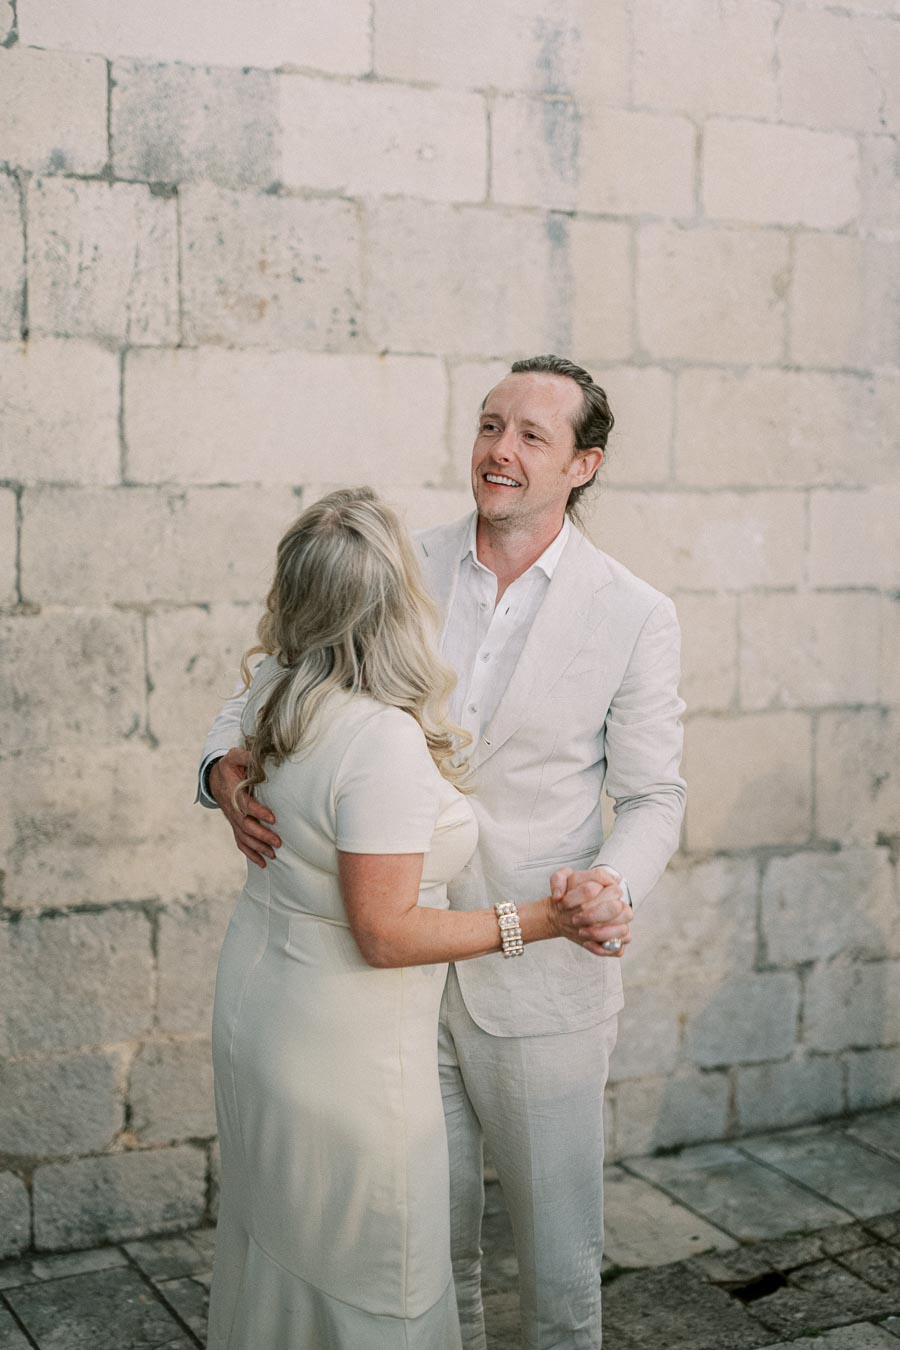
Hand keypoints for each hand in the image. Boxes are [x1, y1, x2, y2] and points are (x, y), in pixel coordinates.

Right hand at [209, 748, 280, 868]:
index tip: (272, 818)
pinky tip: (262, 863)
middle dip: (261, 835)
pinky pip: (240, 842)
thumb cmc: (229, 766)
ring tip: (273, 854)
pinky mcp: (235, 825)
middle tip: (277, 842)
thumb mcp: (234, 756)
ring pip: (243, 837)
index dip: (257, 812)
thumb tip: (260, 757)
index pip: (244, 805)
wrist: (215, 778)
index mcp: (232, 792)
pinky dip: (250, 853)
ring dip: (258, 847)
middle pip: (245, 826)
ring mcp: (232, 819)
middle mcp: (231, 809)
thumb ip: (246, 757)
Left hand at [549, 866, 631, 957]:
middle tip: (576, 918)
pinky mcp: (614, 943)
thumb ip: (558, 880)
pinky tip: (586, 943)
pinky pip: (617, 950)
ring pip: (623, 931)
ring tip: (581, 932)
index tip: (572, 903)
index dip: (594, 897)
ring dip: (600, 933)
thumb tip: (559, 895)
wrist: (562, 912)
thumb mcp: (560, 880)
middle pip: (619, 909)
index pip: (614, 890)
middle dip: (595, 915)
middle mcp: (619, 907)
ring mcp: (619, 926)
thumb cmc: (568, 895)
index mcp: (611, 889)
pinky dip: (602, 948)